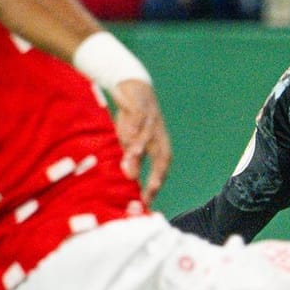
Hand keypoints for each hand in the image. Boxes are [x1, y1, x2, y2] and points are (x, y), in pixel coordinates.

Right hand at [111, 80, 170, 201]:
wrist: (133, 87)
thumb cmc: (133, 121)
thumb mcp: (130, 142)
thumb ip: (132, 160)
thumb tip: (129, 180)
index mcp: (159, 146)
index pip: (161, 169)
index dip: (156, 185)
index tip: (147, 202)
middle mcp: (159, 136)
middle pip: (161, 156)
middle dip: (156, 174)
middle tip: (150, 189)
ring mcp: (152, 121)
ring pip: (147, 137)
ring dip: (140, 148)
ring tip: (132, 160)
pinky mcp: (142, 107)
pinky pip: (139, 118)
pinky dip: (134, 126)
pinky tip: (127, 135)